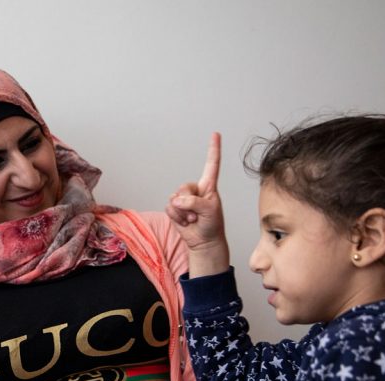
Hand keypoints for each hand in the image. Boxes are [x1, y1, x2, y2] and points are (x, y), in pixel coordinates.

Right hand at [165, 132, 229, 276]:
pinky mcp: (175, 208)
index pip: (211, 164)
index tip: (215, 134)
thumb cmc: (212, 225)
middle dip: (188, 202)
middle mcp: (195, 190)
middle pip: (184, 187)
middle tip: (196, 214)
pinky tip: (184, 221)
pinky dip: (176, 217)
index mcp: (209, 186)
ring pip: (174, 198)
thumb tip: (177, 200)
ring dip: (182, 212)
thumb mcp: (210, 211)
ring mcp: (184, 199)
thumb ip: (195, 202)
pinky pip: (169, 207)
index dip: (213, 149)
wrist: (203, 242)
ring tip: (192, 219)